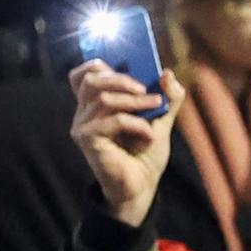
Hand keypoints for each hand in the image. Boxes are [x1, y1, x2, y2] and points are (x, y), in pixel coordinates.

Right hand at [69, 60, 173, 226]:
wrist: (141, 186)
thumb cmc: (146, 154)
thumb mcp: (161, 121)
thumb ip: (167, 98)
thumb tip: (168, 73)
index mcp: (97, 104)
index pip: (84, 74)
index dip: (100, 64)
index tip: (128, 67)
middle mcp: (85, 112)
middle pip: (92, 79)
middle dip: (122, 79)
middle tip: (146, 90)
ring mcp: (83, 125)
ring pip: (105, 98)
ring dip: (137, 102)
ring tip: (155, 109)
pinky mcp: (86, 139)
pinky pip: (113, 120)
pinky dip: (137, 125)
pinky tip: (148, 137)